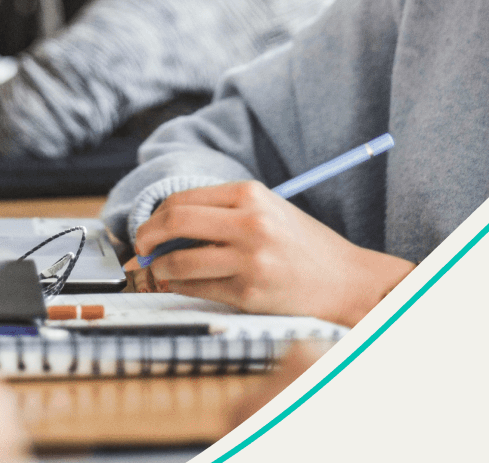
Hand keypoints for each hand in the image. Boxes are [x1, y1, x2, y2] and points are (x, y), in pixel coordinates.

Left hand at [133, 181, 415, 326]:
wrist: (348, 282)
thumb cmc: (303, 246)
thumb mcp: (267, 212)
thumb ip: (221, 213)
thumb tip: (163, 225)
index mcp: (251, 194)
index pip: (182, 199)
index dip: (155, 216)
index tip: (147, 229)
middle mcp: (249, 223)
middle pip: (173, 221)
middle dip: (145, 237)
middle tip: (140, 248)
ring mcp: (249, 260)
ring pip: (178, 261)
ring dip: (158, 268)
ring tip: (158, 271)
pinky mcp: (249, 293)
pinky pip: (196, 289)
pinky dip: (179, 287)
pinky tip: (180, 286)